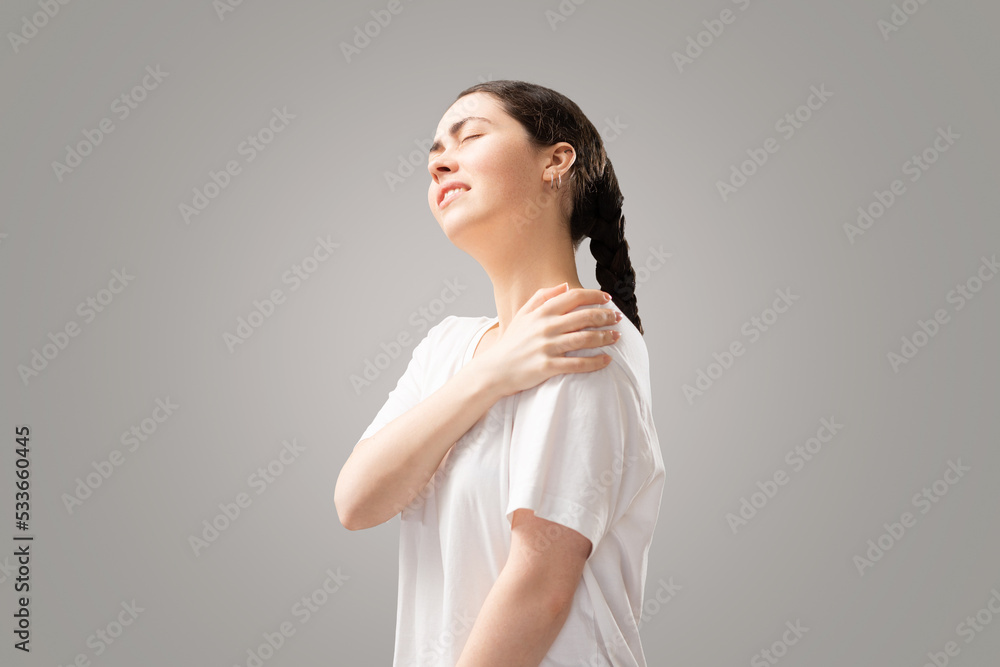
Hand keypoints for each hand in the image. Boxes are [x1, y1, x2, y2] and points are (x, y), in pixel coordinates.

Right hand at [476, 283, 621, 397]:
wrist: (494, 370)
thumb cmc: (512, 342)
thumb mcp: (522, 314)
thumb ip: (542, 297)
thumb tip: (564, 286)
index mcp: (541, 312)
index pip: (574, 297)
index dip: (594, 296)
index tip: (608, 299)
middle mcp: (545, 327)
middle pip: (584, 317)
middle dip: (605, 317)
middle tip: (617, 319)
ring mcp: (547, 347)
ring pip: (584, 339)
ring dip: (604, 337)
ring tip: (617, 337)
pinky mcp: (548, 366)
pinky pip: (577, 364)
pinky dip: (595, 362)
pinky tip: (607, 360)